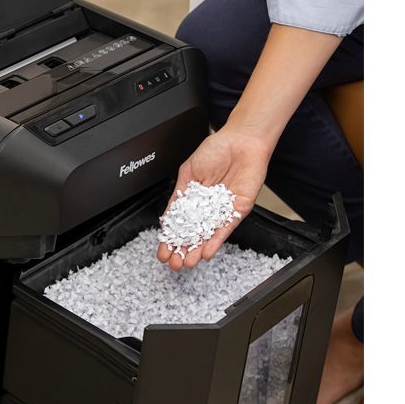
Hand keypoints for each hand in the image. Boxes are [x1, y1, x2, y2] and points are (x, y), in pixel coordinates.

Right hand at [157, 128, 271, 270]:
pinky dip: (216, 241)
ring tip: (187, 263)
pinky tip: (206, 252)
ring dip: (197, 250)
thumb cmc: (216, 150)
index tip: (163, 251)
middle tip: (173, 262)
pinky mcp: (237, 210)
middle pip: (193, 235)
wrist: (241, 141)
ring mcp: (222, 210)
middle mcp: (207, 208)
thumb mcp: (188, 172)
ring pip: (208, 236)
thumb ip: (179, 196)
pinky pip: (226, 228)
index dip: (171, 239)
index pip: (180, 224)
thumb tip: (167, 216)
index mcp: (193, 199)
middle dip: (182, 250)